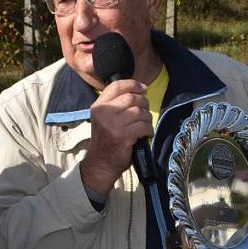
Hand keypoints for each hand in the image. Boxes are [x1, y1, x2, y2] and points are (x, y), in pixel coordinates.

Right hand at [80, 79, 152, 194]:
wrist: (101, 163)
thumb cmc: (106, 141)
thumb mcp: (104, 118)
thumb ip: (116, 104)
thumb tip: (140, 91)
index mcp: (98, 106)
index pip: (117, 86)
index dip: (133, 85)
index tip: (143, 89)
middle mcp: (104, 113)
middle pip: (132, 98)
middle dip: (143, 104)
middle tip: (143, 114)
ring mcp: (113, 124)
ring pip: (140, 112)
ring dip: (147, 119)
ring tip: (143, 127)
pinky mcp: (123, 136)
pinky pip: (144, 126)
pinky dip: (149, 130)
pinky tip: (145, 135)